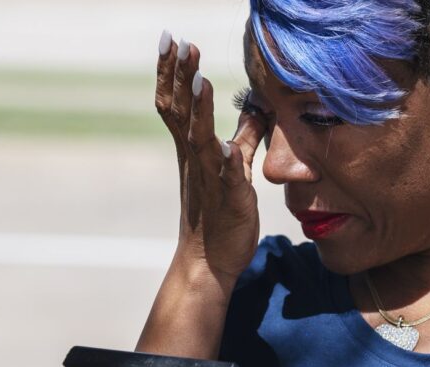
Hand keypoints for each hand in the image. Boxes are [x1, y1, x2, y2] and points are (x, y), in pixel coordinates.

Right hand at [155, 34, 267, 282]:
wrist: (208, 261)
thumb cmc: (220, 214)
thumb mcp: (234, 169)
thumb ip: (243, 138)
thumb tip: (257, 109)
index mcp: (193, 151)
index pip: (178, 105)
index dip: (174, 73)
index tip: (172, 41)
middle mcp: (196, 161)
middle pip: (181, 113)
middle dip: (180, 78)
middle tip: (178, 43)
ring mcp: (210, 181)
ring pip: (200, 141)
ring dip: (199, 111)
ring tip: (201, 79)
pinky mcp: (229, 202)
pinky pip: (226, 180)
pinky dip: (225, 162)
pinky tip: (224, 146)